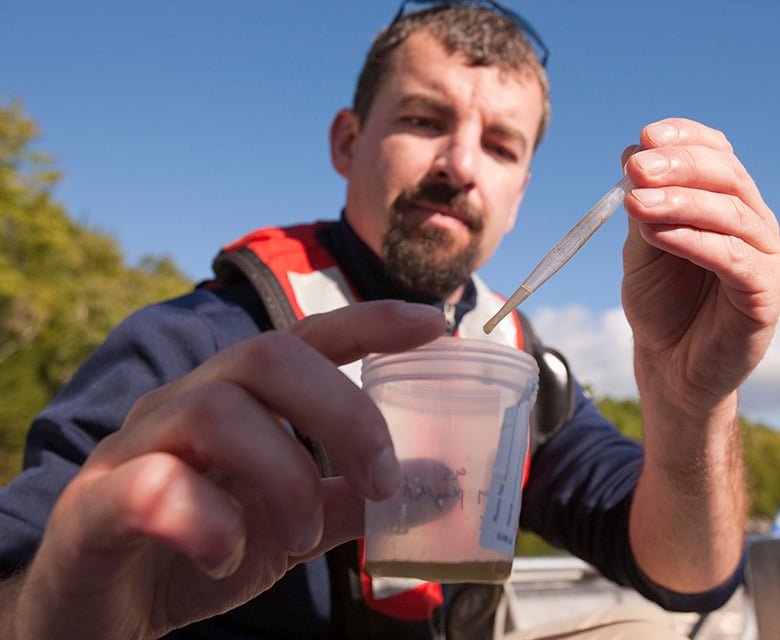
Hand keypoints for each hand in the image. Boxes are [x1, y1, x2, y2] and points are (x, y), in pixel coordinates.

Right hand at [12, 301, 445, 639]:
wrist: (99, 612)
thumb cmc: (197, 551)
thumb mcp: (292, 526)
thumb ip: (353, 501)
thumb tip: (436, 483)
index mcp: (240, 401)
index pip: (305, 339)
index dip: (370, 322)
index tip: (434, 321)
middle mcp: (186, 404)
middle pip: (267, 356)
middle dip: (343, 413)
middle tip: (380, 481)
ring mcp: (135, 447)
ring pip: (215, 410)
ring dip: (283, 477)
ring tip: (300, 535)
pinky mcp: (94, 505)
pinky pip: (150, 486)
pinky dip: (208, 520)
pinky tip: (227, 553)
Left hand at [619, 118, 779, 410]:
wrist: (671, 366)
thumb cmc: (660, 305)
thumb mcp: (642, 248)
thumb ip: (644, 207)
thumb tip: (634, 155)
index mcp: (727, 203)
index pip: (717, 154)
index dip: (686, 138)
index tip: (646, 136)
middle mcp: (754, 223)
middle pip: (727, 177)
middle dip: (679, 167)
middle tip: (637, 168)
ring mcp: (766, 256)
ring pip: (730, 214)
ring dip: (680, 203)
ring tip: (637, 204)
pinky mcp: (767, 292)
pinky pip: (733, 258)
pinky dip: (695, 241)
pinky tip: (659, 234)